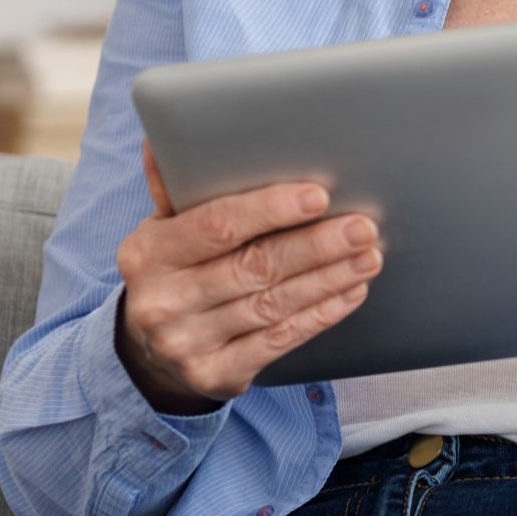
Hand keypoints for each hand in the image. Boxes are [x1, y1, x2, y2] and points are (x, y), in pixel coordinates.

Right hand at [113, 139, 384, 414]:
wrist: (148, 351)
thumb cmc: (175, 270)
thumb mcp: (164, 230)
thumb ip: (176, 188)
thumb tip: (162, 140)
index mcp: (147, 253)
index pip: (216, 225)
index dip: (270, 210)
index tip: (318, 196)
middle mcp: (162, 300)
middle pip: (255, 267)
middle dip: (317, 245)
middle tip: (364, 227)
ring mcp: (186, 343)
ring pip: (274, 304)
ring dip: (330, 278)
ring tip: (369, 256)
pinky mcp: (215, 375)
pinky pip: (280, 339)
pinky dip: (321, 314)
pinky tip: (350, 291)